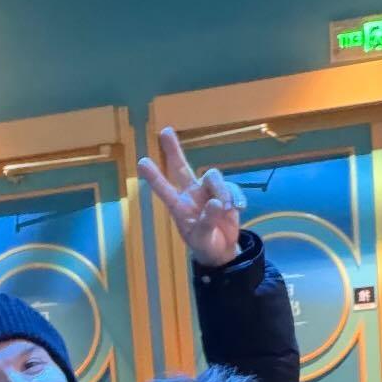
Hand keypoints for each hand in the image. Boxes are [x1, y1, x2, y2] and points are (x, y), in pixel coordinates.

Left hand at [138, 126, 244, 265]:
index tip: (142, 162)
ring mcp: (209, 191)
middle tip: (165, 131)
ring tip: (226, 209)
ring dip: (221, 191)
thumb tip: (217, 202)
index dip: (155, 177)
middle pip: (181, 167)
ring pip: (213, 176)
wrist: (222, 249)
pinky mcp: (226, 193)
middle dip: (173, 150)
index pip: (165, 190)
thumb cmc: (205, 243)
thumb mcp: (203, 238)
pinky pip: (231, 187)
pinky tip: (239, 208)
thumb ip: (207, 221)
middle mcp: (191, 194)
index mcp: (179, 207)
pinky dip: (236, 196)